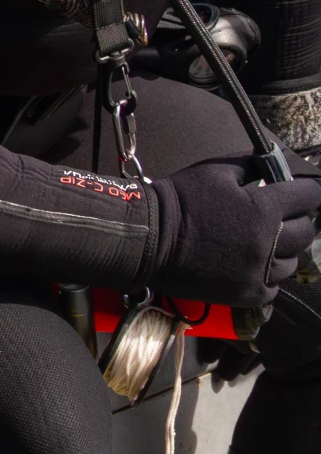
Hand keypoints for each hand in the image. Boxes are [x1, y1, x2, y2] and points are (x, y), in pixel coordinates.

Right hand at [151, 157, 320, 305]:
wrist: (149, 238)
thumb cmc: (180, 199)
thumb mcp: (214, 171)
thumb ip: (250, 164)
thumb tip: (272, 161)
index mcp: (264, 208)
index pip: (309, 196)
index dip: (308, 191)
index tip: (304, 192)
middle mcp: (269, 242)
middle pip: (306, 232)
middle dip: (296, 219)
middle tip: (280, 216)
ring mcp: (260, 271)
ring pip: (292, 262)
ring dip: (283, 250)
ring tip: (263, 242)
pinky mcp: (248, 293)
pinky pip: (274, 286)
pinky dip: (267, 275)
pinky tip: (251, 264)